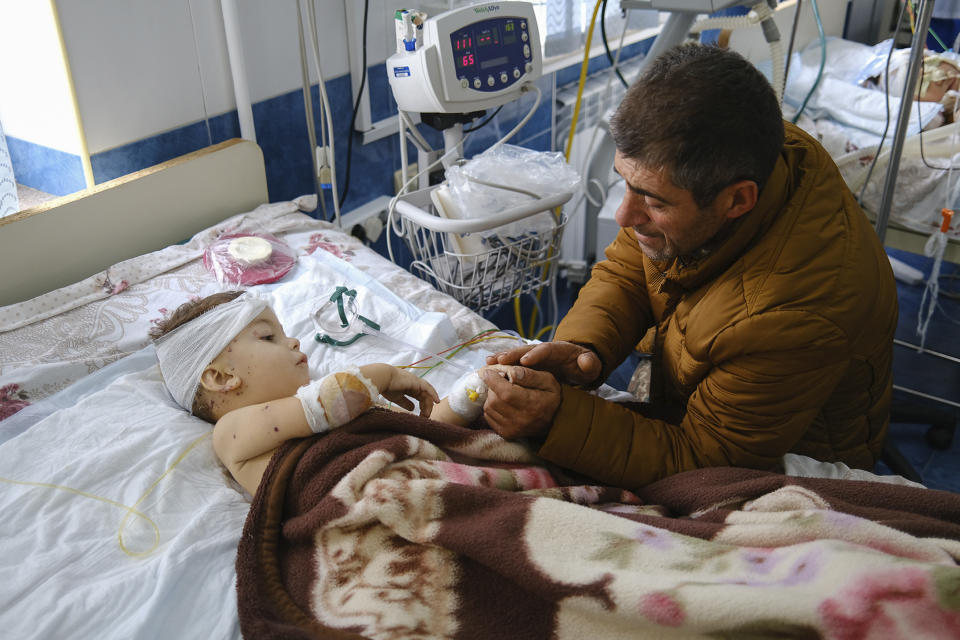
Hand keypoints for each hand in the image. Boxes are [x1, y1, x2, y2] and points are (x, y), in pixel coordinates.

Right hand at [360, 364, 439, 415]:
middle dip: (426, 407)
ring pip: (427, 394)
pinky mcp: (417, 382)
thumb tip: (413, 409)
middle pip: (425, 396)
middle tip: (425, 417)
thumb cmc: (386, 386)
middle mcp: (415, 383)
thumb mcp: (397, 397)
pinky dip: (433, 394)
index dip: (422, 406)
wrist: (382, 378)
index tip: (422, 415)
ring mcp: (416, 382)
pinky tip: (436, 402)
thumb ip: (405, 403)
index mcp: (409, 386)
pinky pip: (428, 389)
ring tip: (427, 415)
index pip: (420, 396)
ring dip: (428, 404)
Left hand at [480, 365, 561, 439]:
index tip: (487, 371)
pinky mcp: (506, 433)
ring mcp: (512, 429)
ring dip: (491, 396)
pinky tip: (501, 402)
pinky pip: (488, 417)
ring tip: (502, 391)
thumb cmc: (550, 397)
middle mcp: (521, 419)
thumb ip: (530, 375)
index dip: (492, 380)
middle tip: (499, 379)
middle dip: (492, 386)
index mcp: (533, 404)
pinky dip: (491, 406)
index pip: (506, 392)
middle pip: (494, 400)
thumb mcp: (548, 381)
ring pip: (489, 408)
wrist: (555, 421)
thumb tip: (511, 372)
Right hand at [485, 341, 601, 386]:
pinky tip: (487, 367)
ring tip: (488, 362)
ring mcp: (534, 355)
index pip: (547, 349)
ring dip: (502, 358)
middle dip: (513, 355)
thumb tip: (586, 361)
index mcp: (559, 350)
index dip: (536, 354)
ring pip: (516, 355)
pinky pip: (512, 363)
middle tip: (500, 360)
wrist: (577, 364)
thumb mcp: (591, 366)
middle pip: (527, 350)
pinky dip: (500, 364)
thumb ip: (590, 364)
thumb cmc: (584, 366)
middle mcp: (543, 350)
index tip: (526, 360)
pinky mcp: (526, 363)